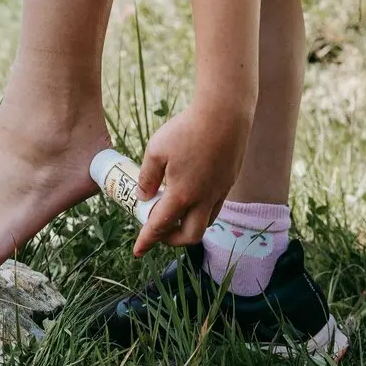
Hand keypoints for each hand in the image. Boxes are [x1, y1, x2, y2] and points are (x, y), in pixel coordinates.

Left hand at [132, 104, 250, 256]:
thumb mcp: (155, 150)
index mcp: (182, 195)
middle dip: (172, 240)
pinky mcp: (228, 181)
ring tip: (174, 213)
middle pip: (190, 236)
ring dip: (188, 226)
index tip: (138, 250)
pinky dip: (201, 210)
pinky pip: (215, 207)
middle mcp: (203, 199)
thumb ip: (147, 177)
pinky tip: (192, 195)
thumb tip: (143, 196)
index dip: (147, 240)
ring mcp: (219, 192)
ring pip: (205, 223)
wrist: (224, 114)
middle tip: (158, 231)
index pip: (161, 226)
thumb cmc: (186, 130)